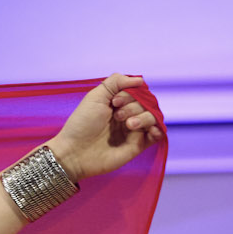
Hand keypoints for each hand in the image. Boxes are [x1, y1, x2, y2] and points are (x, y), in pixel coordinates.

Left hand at [47, 74, 162, 179]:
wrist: (74, 153)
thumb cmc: (81, 125)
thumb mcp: (95, 96)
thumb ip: (115, 82)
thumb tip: (140, 80)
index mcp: (117, 103)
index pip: (137, 91)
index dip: (129, 94)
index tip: (114, 102)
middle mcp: (127, 115)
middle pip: (146, 103)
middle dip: (133, 106)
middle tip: (117, 116)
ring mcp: (133, 130)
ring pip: (153, 116)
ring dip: (144, 117)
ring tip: (128, 125)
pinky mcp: (137, 145)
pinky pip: (157, 134)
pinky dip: (157, 129)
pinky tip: (149, 130)